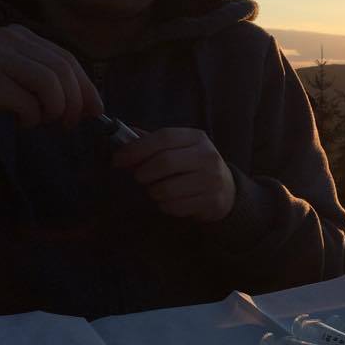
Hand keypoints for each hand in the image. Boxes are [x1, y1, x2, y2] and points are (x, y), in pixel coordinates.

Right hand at [0, 24, 103, 128]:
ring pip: (50, 84)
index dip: (87, 87)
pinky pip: (27, 103)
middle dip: (76, 102)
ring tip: (44, 121)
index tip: (96, 111)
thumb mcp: (12, 74)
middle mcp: (10, 39)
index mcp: (20, 35)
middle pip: (63, 70)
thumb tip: (86, 104)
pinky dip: (32, 118)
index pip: (67, 58)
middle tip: (71, 124)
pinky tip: (22, 122)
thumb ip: (44, 79)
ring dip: (55, 111)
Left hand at [112, 127, 235, 221]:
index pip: (163, 137)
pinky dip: (165, 206)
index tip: (118, 159)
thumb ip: (152, 143)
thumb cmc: (193, 166)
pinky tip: (171, 201)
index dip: (137, 148)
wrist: (226, 190)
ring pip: (166, 189)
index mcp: (196, 138)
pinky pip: (175, 206)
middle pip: (164, 162)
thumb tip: (123, 138)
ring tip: (158, 190)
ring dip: (153, 192)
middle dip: (143, 172)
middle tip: (140, 177)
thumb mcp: (179, 148)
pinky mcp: (211, 201)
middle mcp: (207, 156)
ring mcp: (212, 179)